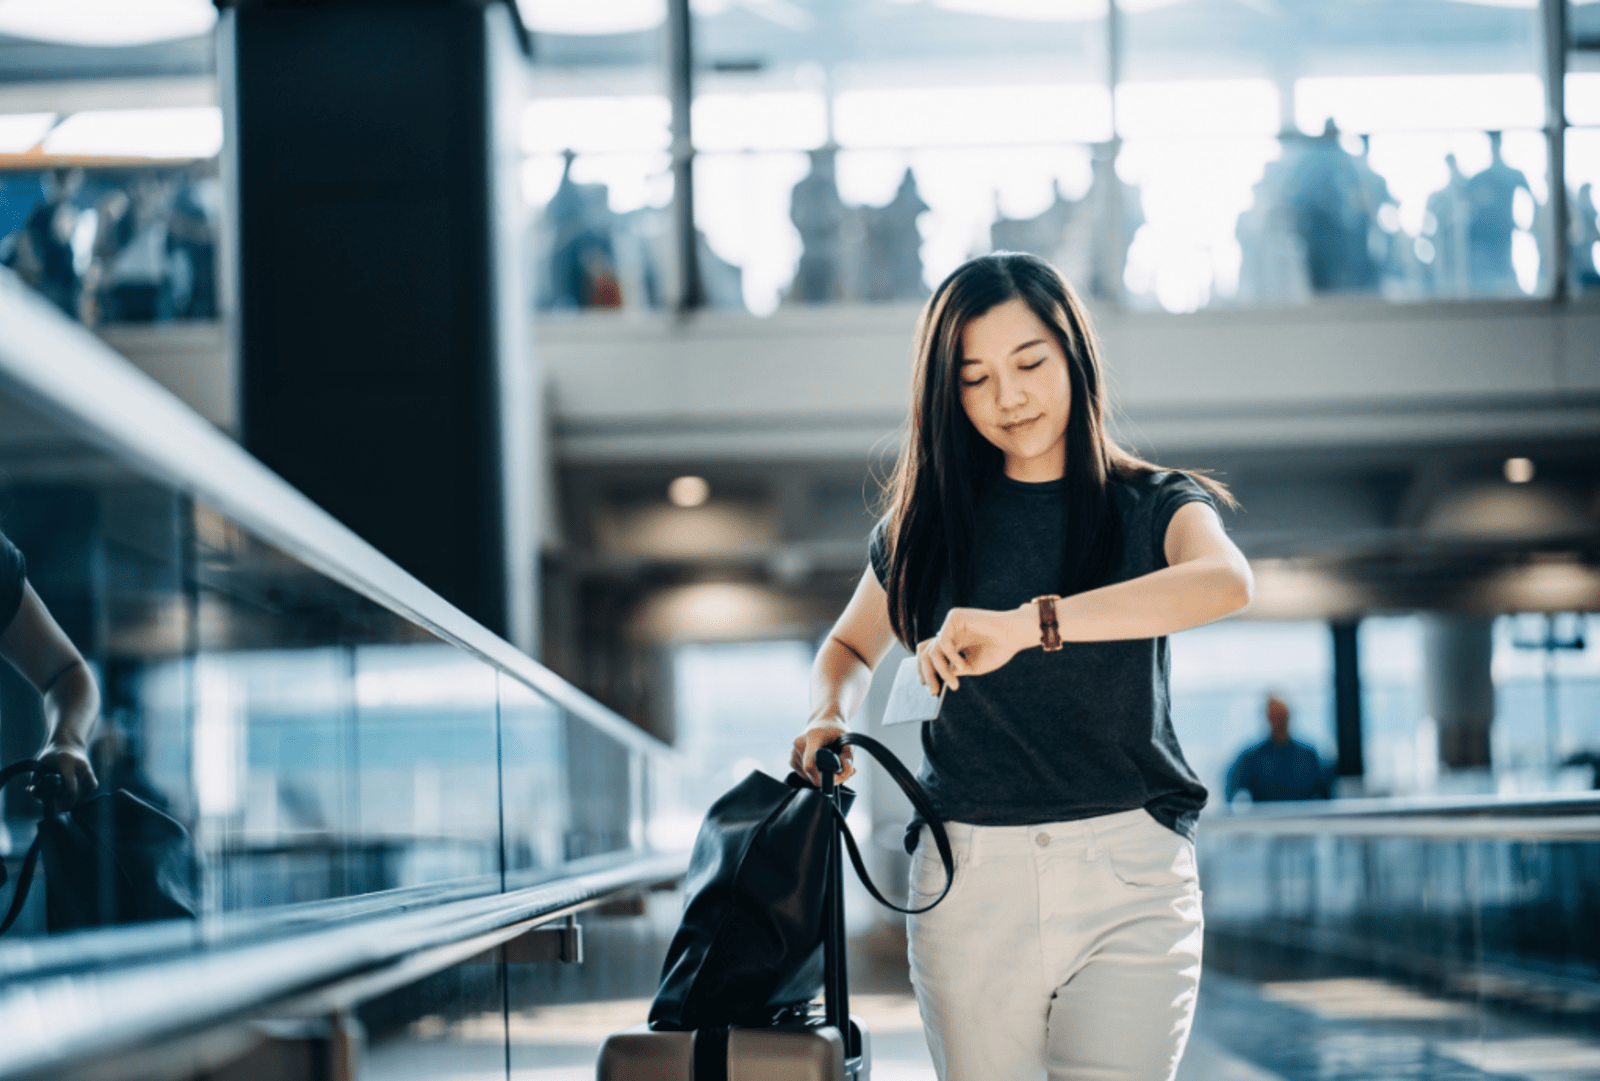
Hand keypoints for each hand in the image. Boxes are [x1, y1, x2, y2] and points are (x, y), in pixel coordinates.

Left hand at [31, 741, 96, 808]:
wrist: (70, 745)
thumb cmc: (52, 756)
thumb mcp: (41, 763)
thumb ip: (35, 778)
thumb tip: (33, 793)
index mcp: (68, 762)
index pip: (70, 789)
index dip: (62, 802)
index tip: (53, 806)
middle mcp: (82, 768)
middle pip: (75, 795)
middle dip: (64, 805)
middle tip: (55, 807)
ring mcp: (89, 773)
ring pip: (81, 797)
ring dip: (70, 802)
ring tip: (59, 799)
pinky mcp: (93, 779)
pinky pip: (86, 795)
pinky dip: (78, 799)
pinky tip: (70, 796)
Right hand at [790, 719, 855, 786]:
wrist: (823, 721)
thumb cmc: (835, 730)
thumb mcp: (848, 739)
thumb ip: (849, 756)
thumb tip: (844, 772)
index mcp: (813, 736)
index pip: (810, 764)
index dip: (821, 777)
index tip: (834, 777)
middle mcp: (799, 743)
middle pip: (811, 773)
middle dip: (826, 777)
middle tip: (839, 769)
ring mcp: (793, 752)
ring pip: (807, 776)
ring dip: (820, 776)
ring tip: (829, 763)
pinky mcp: (792, 760)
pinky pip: (804, 775)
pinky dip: (813, 774)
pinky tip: (820, 764)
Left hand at [917, 605, 1033, 692]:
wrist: (1015, 636)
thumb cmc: (998, 650)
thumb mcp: (972, 667)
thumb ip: (953, 671)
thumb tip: (936, 677)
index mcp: (953, 642)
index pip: (929, 655)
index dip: (925, 671)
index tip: (930, 688)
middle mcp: (949, 632)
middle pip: (925, 652)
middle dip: (927, 673)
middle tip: (933, 690)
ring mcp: (950, 624)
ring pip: (933, 650)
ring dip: (941, 670)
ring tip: (954, 683)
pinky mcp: (954, 617)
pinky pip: (943, 641)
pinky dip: (951, 657)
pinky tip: (962, 665)